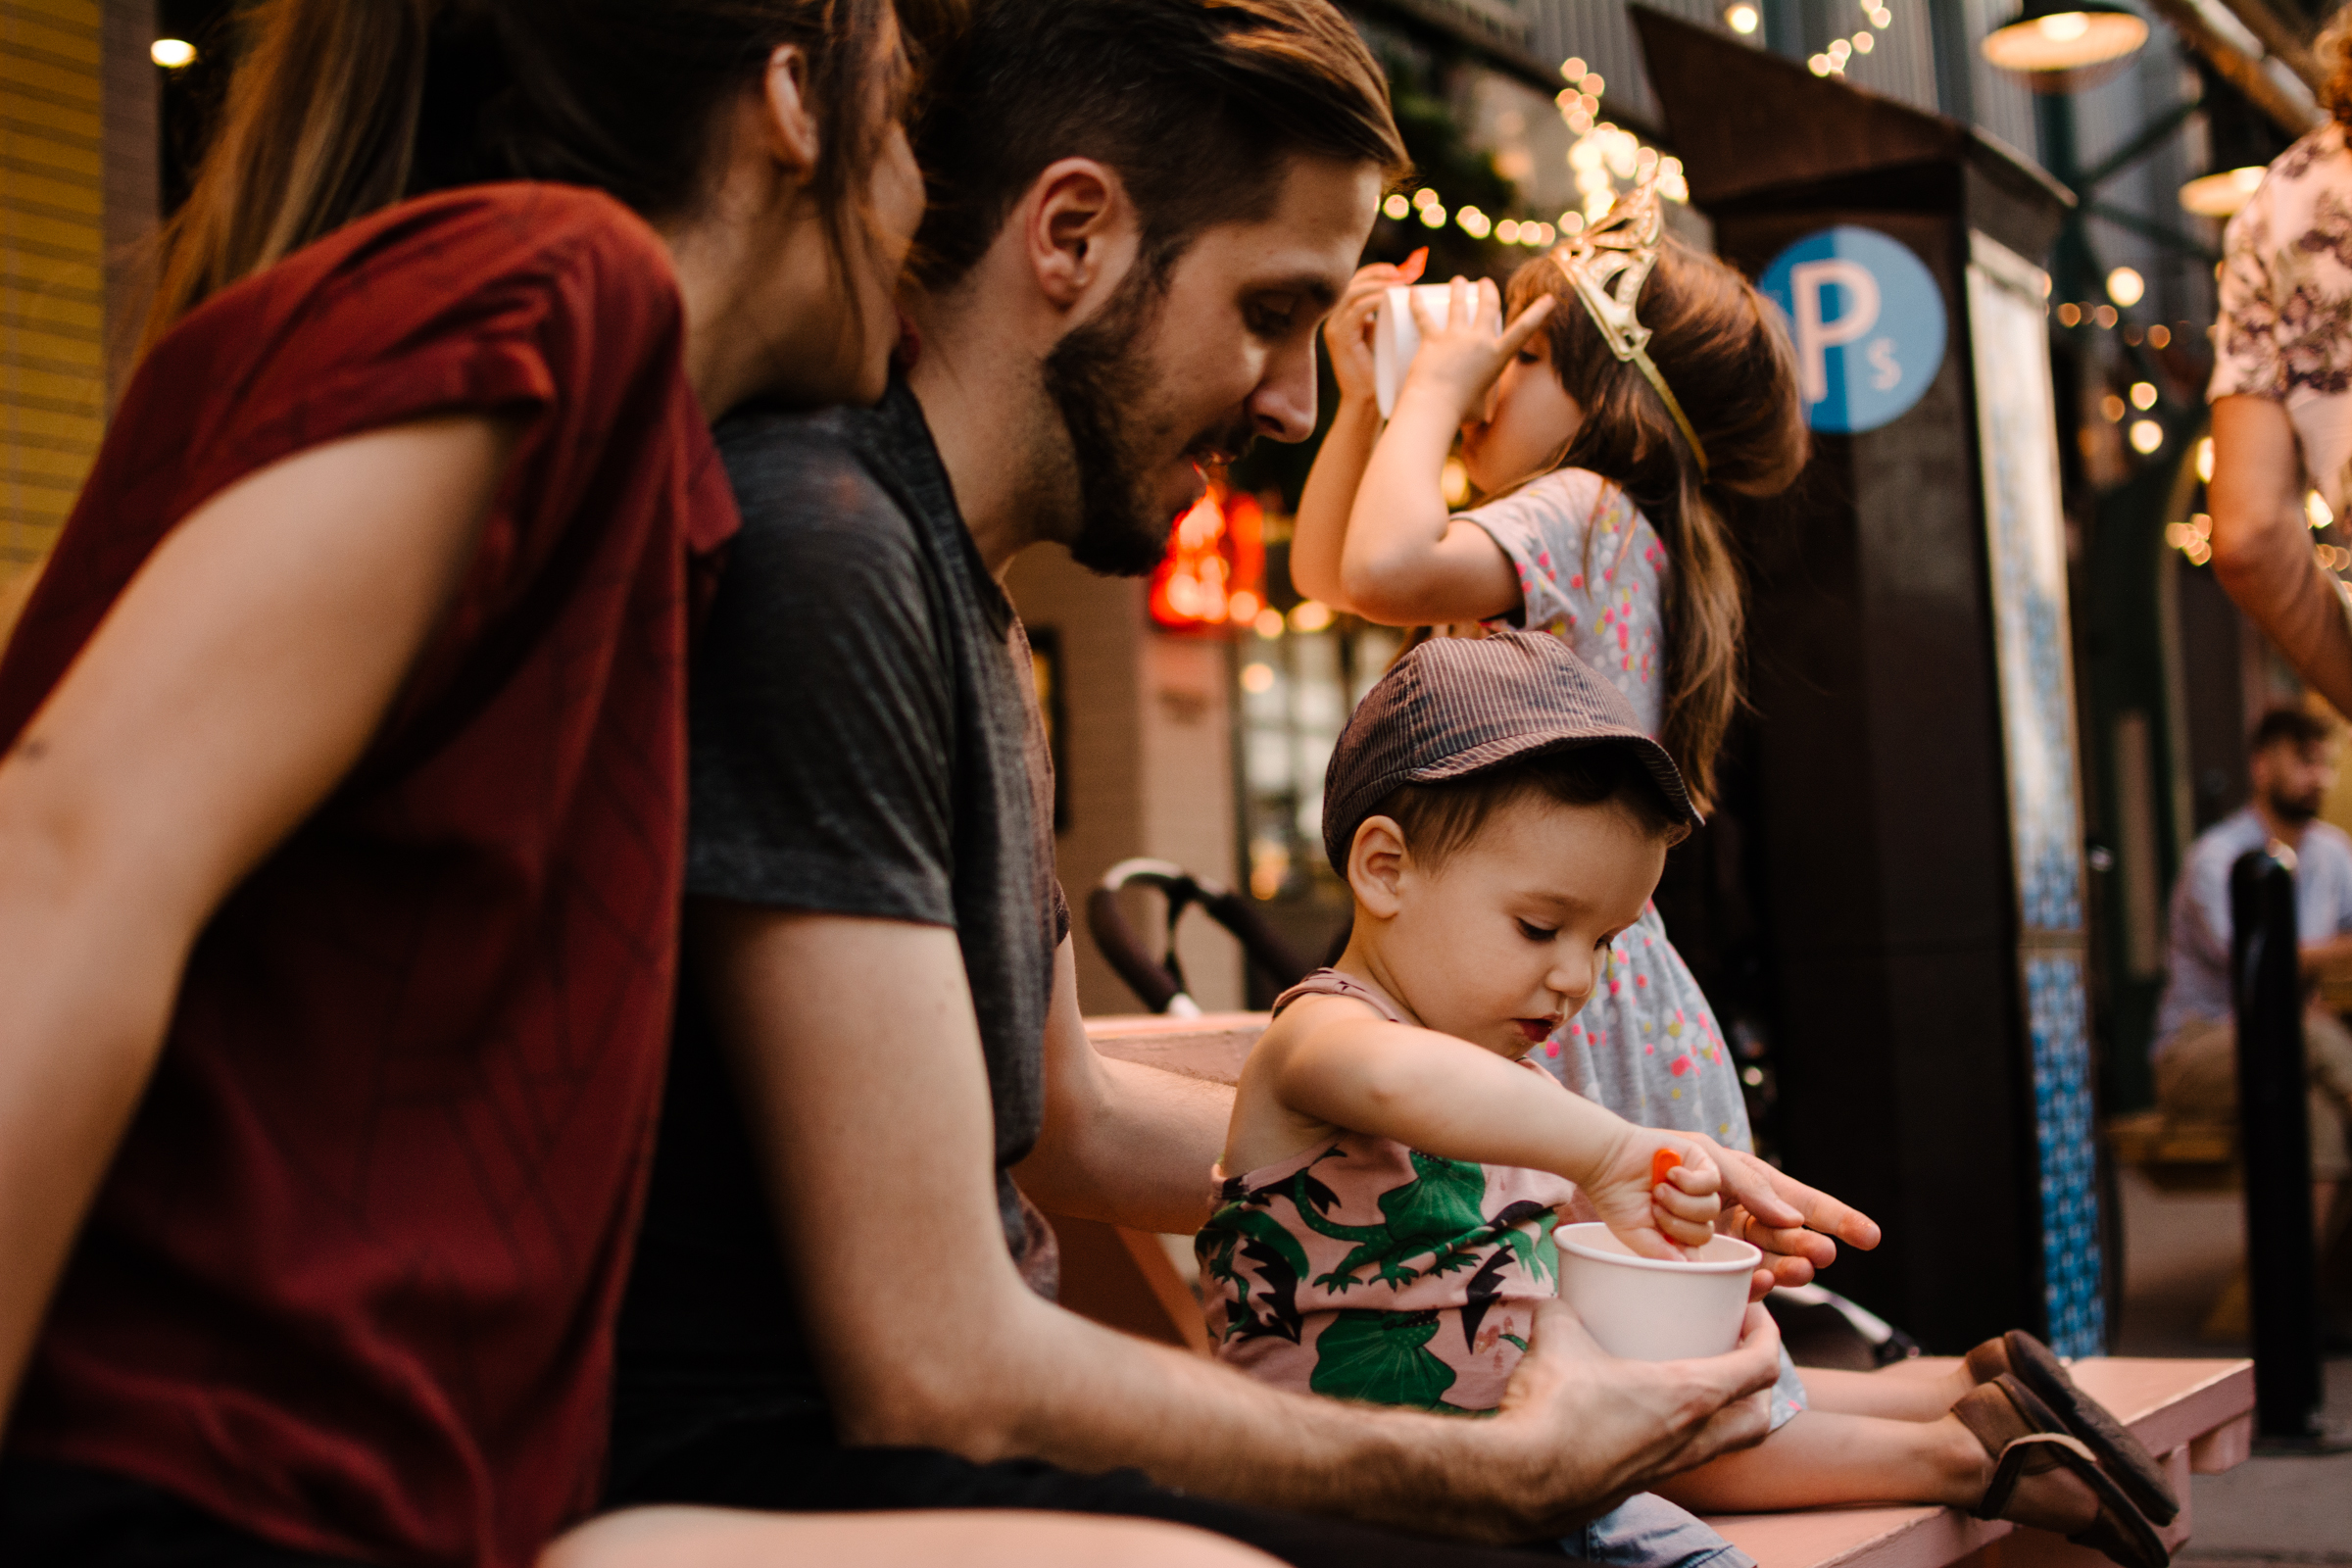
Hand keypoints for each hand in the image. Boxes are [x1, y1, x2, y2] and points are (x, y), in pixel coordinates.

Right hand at [1322, 250, 1424, 407]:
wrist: (1366, 402)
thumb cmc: (1381, 374)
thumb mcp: (1384, 339)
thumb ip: (1389, 320)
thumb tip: (1413, 300)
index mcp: (1346, 318)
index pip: (1357, 284)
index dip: (1377, 272)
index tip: (1400, 271)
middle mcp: (1337, 320)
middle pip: (1353, 283)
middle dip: (1378, 274)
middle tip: (1401, 274)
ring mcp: (1336, 328)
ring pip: (1353, 293)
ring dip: (1377, 284)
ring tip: (1398, 283)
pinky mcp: (1340, 338)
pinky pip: (1356, 311)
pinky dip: (1372, 300)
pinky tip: (1386, 297)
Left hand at [1394, 275, 1556, 425]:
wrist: (1435, 407)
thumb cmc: (1459, 414)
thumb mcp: (1480, 408)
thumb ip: (1481, 408)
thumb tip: (1480, 418)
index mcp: (1498, 357)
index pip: (1524, 330)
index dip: (1538, 312)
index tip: (1549, 299)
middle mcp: (1479, 341)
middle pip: (1487, 306)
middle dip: (1488, 290)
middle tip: (1484, 282)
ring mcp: (1456, 337)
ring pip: (1458, 304)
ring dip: (1459, 289)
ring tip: (1457, 281)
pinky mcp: (1433, 339)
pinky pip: (1422, 316)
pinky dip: (1416, 303)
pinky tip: (1413, 292)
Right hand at [1478, 1298, 1779, 1537]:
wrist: (1520, 1482)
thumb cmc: (1552, 1411)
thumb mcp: (1558, 1339)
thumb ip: (1563, 1311)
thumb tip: (1559, 1303)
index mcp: (1688, 1397)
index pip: (1761, 1368)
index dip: (1768, 1335)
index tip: (1753, 1313)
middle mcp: (1691, 1439)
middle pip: (1758, 1419)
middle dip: (1759, 1386)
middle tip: (1736, 1355)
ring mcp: (1667, 1468)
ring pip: (1723, 1445)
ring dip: (1725, 1415)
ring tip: (1697, 1385)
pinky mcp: (1638, 1484)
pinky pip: (1681, 1459)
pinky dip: (1682, 1435)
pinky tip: (1647, 1416)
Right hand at [1580, 1131, 1722, 1259]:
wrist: (1606, 1161)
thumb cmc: (1615, 1197)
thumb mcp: (1634, 1233)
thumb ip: (1660, 1252)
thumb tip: (1687, 1265)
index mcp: (1675, 1227)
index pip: (1696, 1247)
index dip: (1685, 1249)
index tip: (1667, 1243)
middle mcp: (1689, 1208)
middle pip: (1706, 1231)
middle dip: (1677, 1224)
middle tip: (1654, 1208)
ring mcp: (1697, 1185)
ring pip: (1711, 1207)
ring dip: (1681, 1202)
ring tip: (1658, 1189)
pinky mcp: (1700, 1161)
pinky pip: (1712, 1182)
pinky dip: (1691, 1182)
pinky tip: (1670, 1174)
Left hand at [1682, 1133, 1882, 1298]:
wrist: (1619, 1171)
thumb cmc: (1668, 1157)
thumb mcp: (1716, 1159)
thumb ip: (1755, 1187)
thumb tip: (1794, 1219)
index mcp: (1758, 1189)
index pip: (1808, 1204)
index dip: (1841, 1220)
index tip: (1871, 1237)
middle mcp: (1749, 1220)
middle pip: (1793, 1239)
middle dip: (1812, 1247)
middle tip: (1822, 1253)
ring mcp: (1730, 1246)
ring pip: (1773, 1264)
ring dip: (1791, 1269)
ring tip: (1801, 1268)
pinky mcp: (1707, 1267)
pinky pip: (1739, 1281)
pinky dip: (1755, 1282)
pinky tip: (1765, 1277)